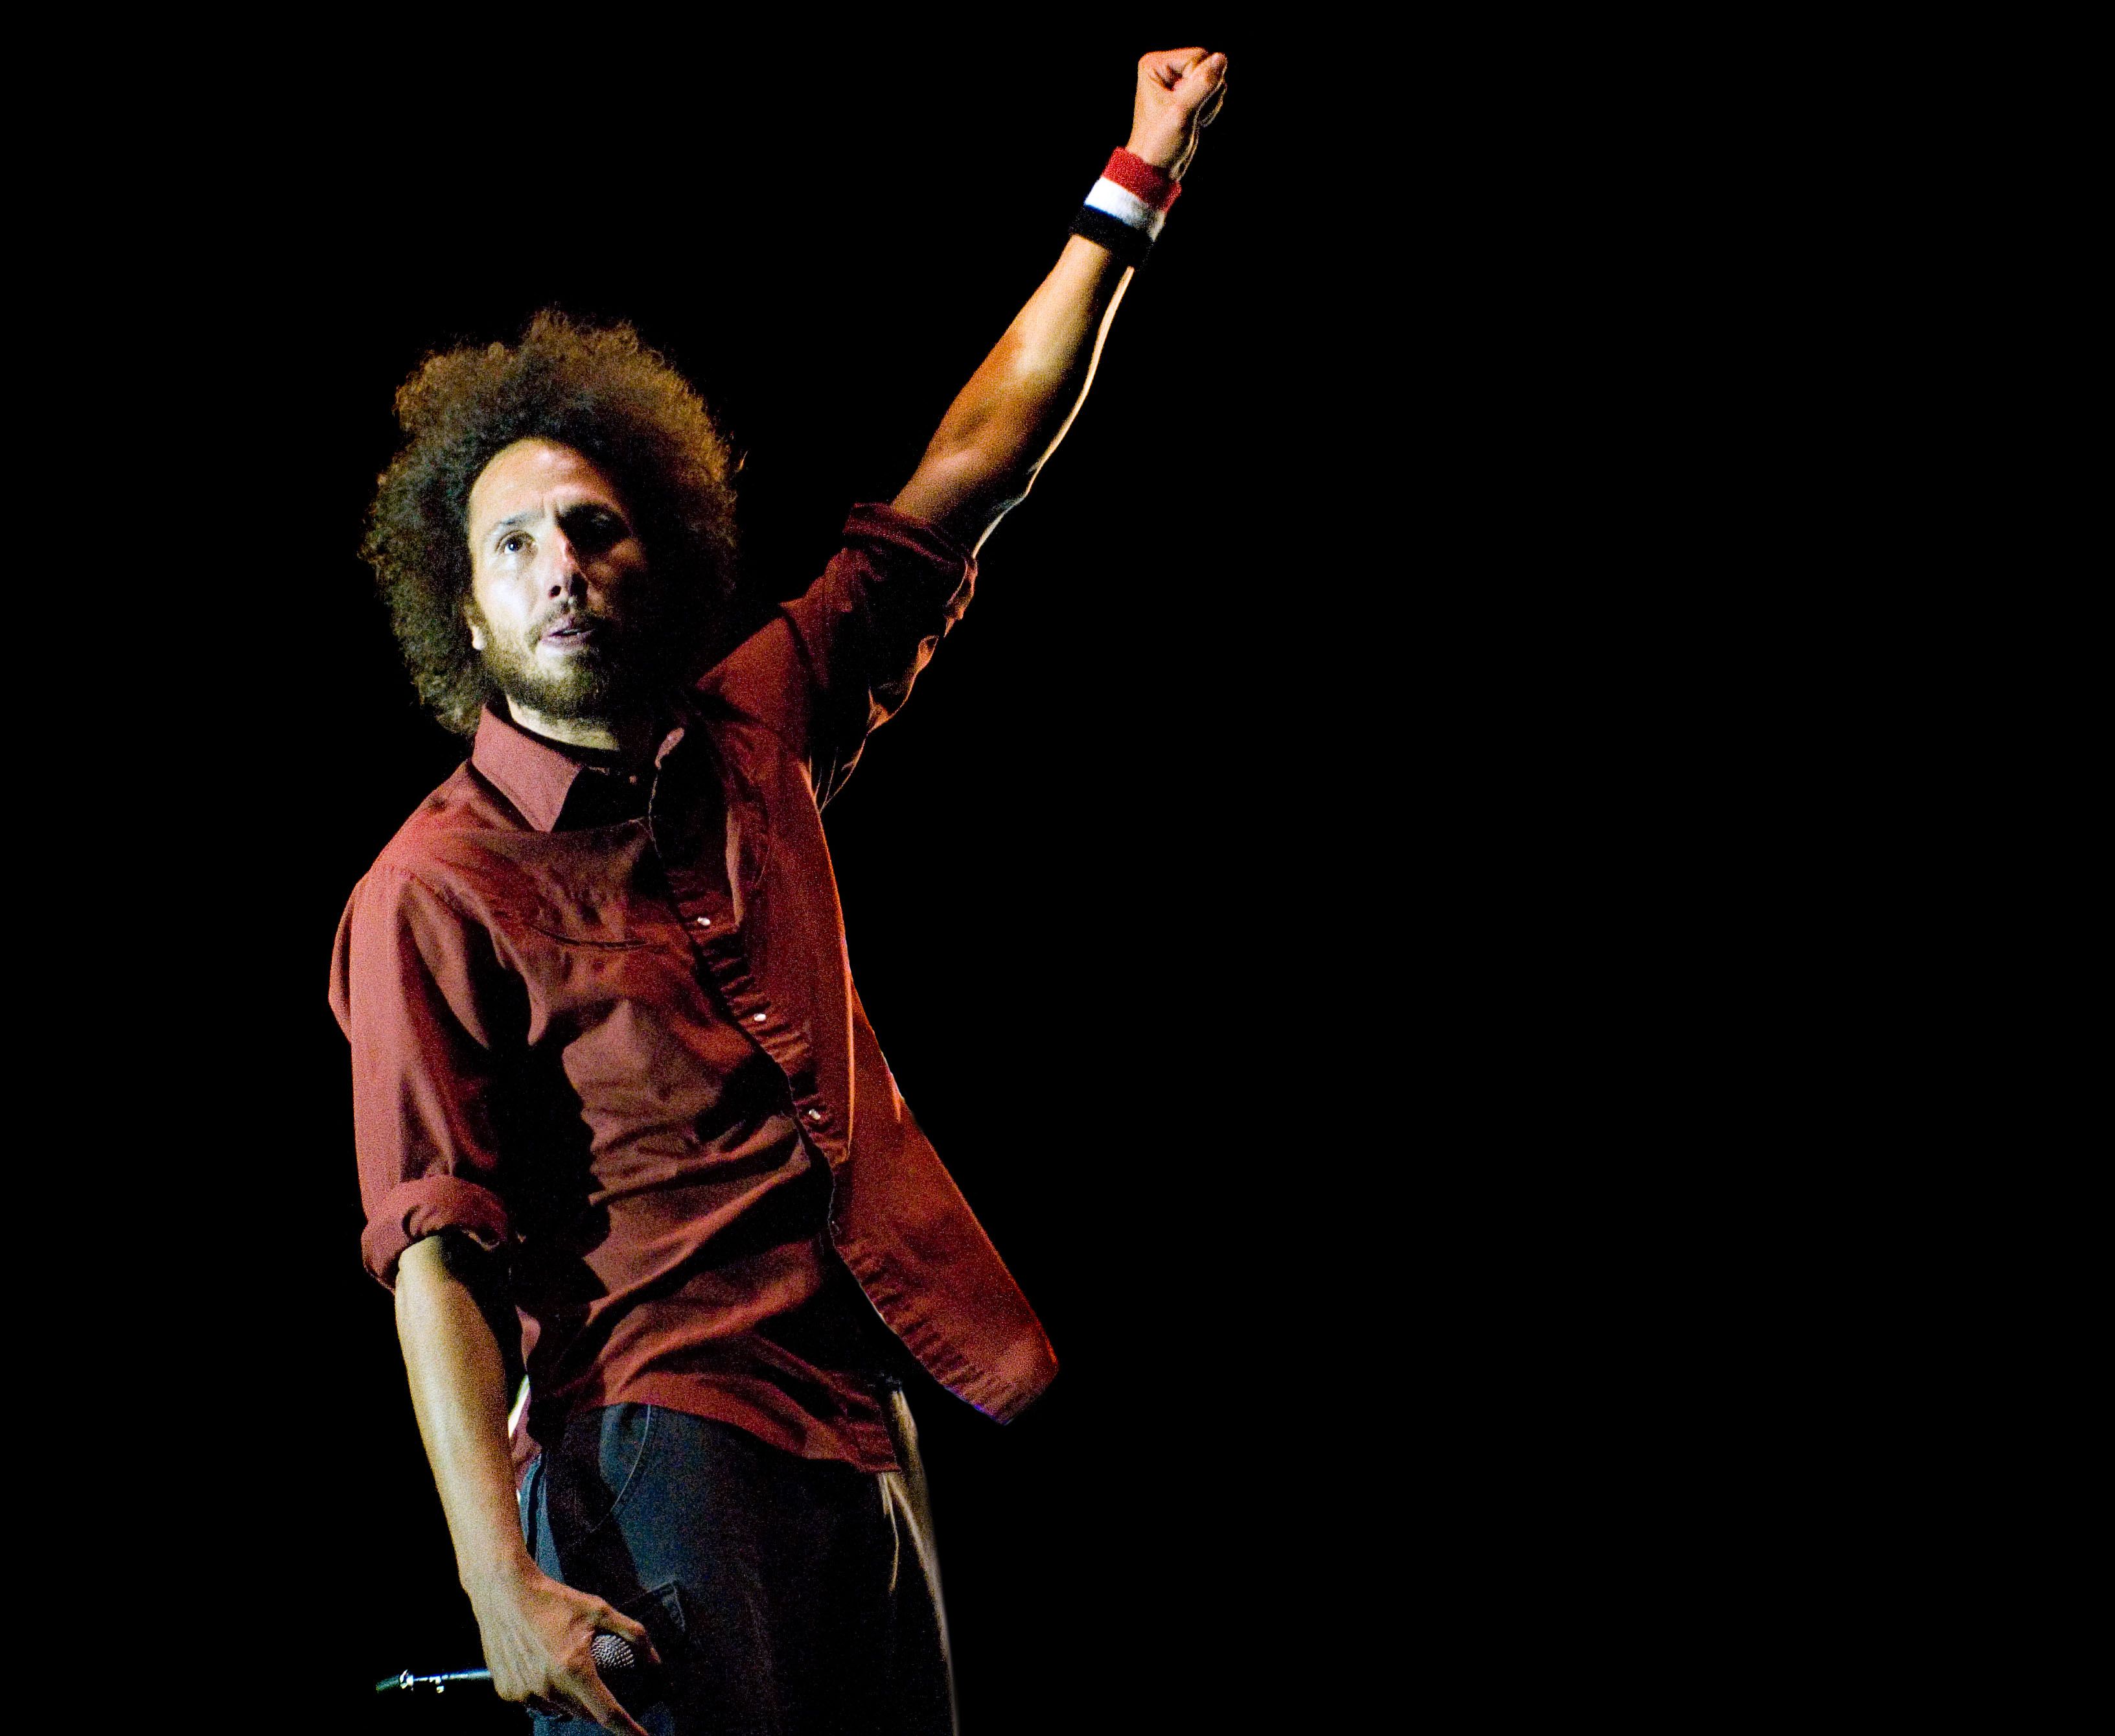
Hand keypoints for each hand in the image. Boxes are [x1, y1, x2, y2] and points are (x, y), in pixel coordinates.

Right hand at [466, 1558, 659, 1734]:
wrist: (505, 1592)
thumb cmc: (554, 1600)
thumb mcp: (599, 1610)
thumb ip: (633, 1635)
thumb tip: (656, 1661)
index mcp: (574, 1669)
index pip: (608, 1712)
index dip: (628, 1729)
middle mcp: (549, 1687)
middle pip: (584, 1713)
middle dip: (597, 1704)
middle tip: (594, 1676)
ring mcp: (525, 1693)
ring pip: (560, 1710)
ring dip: (570, 1698)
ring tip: (564, 1665)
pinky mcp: (508, 1692)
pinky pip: (536, 1704)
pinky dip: (546, 1693)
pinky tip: (542, 1666)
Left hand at [1126, 47, 1229, 180]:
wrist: (1155, 168)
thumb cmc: (1160, 142)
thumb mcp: (1182, 111)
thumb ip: (1203, 83)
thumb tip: (1222, 59)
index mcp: (1155, 64)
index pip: (1198, 57)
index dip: (1199, 82)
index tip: (1183, 106)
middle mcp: (1165, 68)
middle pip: (1207, 65)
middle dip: (1206, 92)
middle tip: (1189, 113)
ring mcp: (1177, 80)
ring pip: (1213, 79)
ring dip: (1208, 102)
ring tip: (1190, 118)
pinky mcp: (1187, 94)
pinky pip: (1213, 91)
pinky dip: (1209, 108)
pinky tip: (1195, 120)